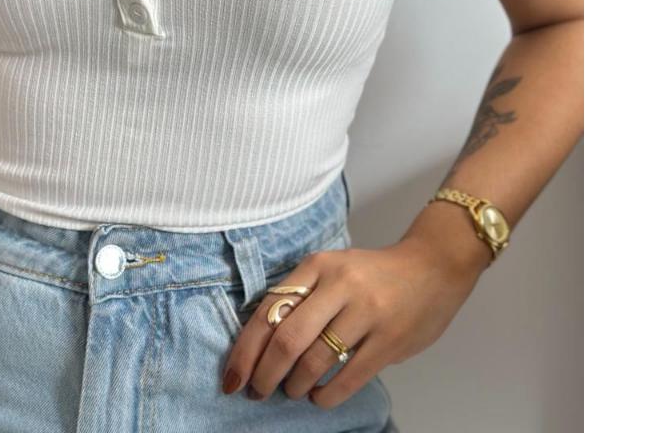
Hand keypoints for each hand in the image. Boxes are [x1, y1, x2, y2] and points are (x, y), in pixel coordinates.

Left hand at [220, 237, 483, 409]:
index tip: (231, 377)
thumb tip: (260, 344)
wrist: (433, 267)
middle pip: (286, 339)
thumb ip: (302, 297)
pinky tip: (319, 397)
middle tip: (256, 392)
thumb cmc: (372, 274)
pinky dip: (326, 395)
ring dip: (295, 386)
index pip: (268, 310)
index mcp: (317, 265)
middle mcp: (339, 285)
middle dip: (264, 374)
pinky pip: (348, 377)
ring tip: (291, 391)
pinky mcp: (389, 339)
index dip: (245, 349)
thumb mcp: (333, 270)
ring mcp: (366, 312)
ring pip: (315, 361)